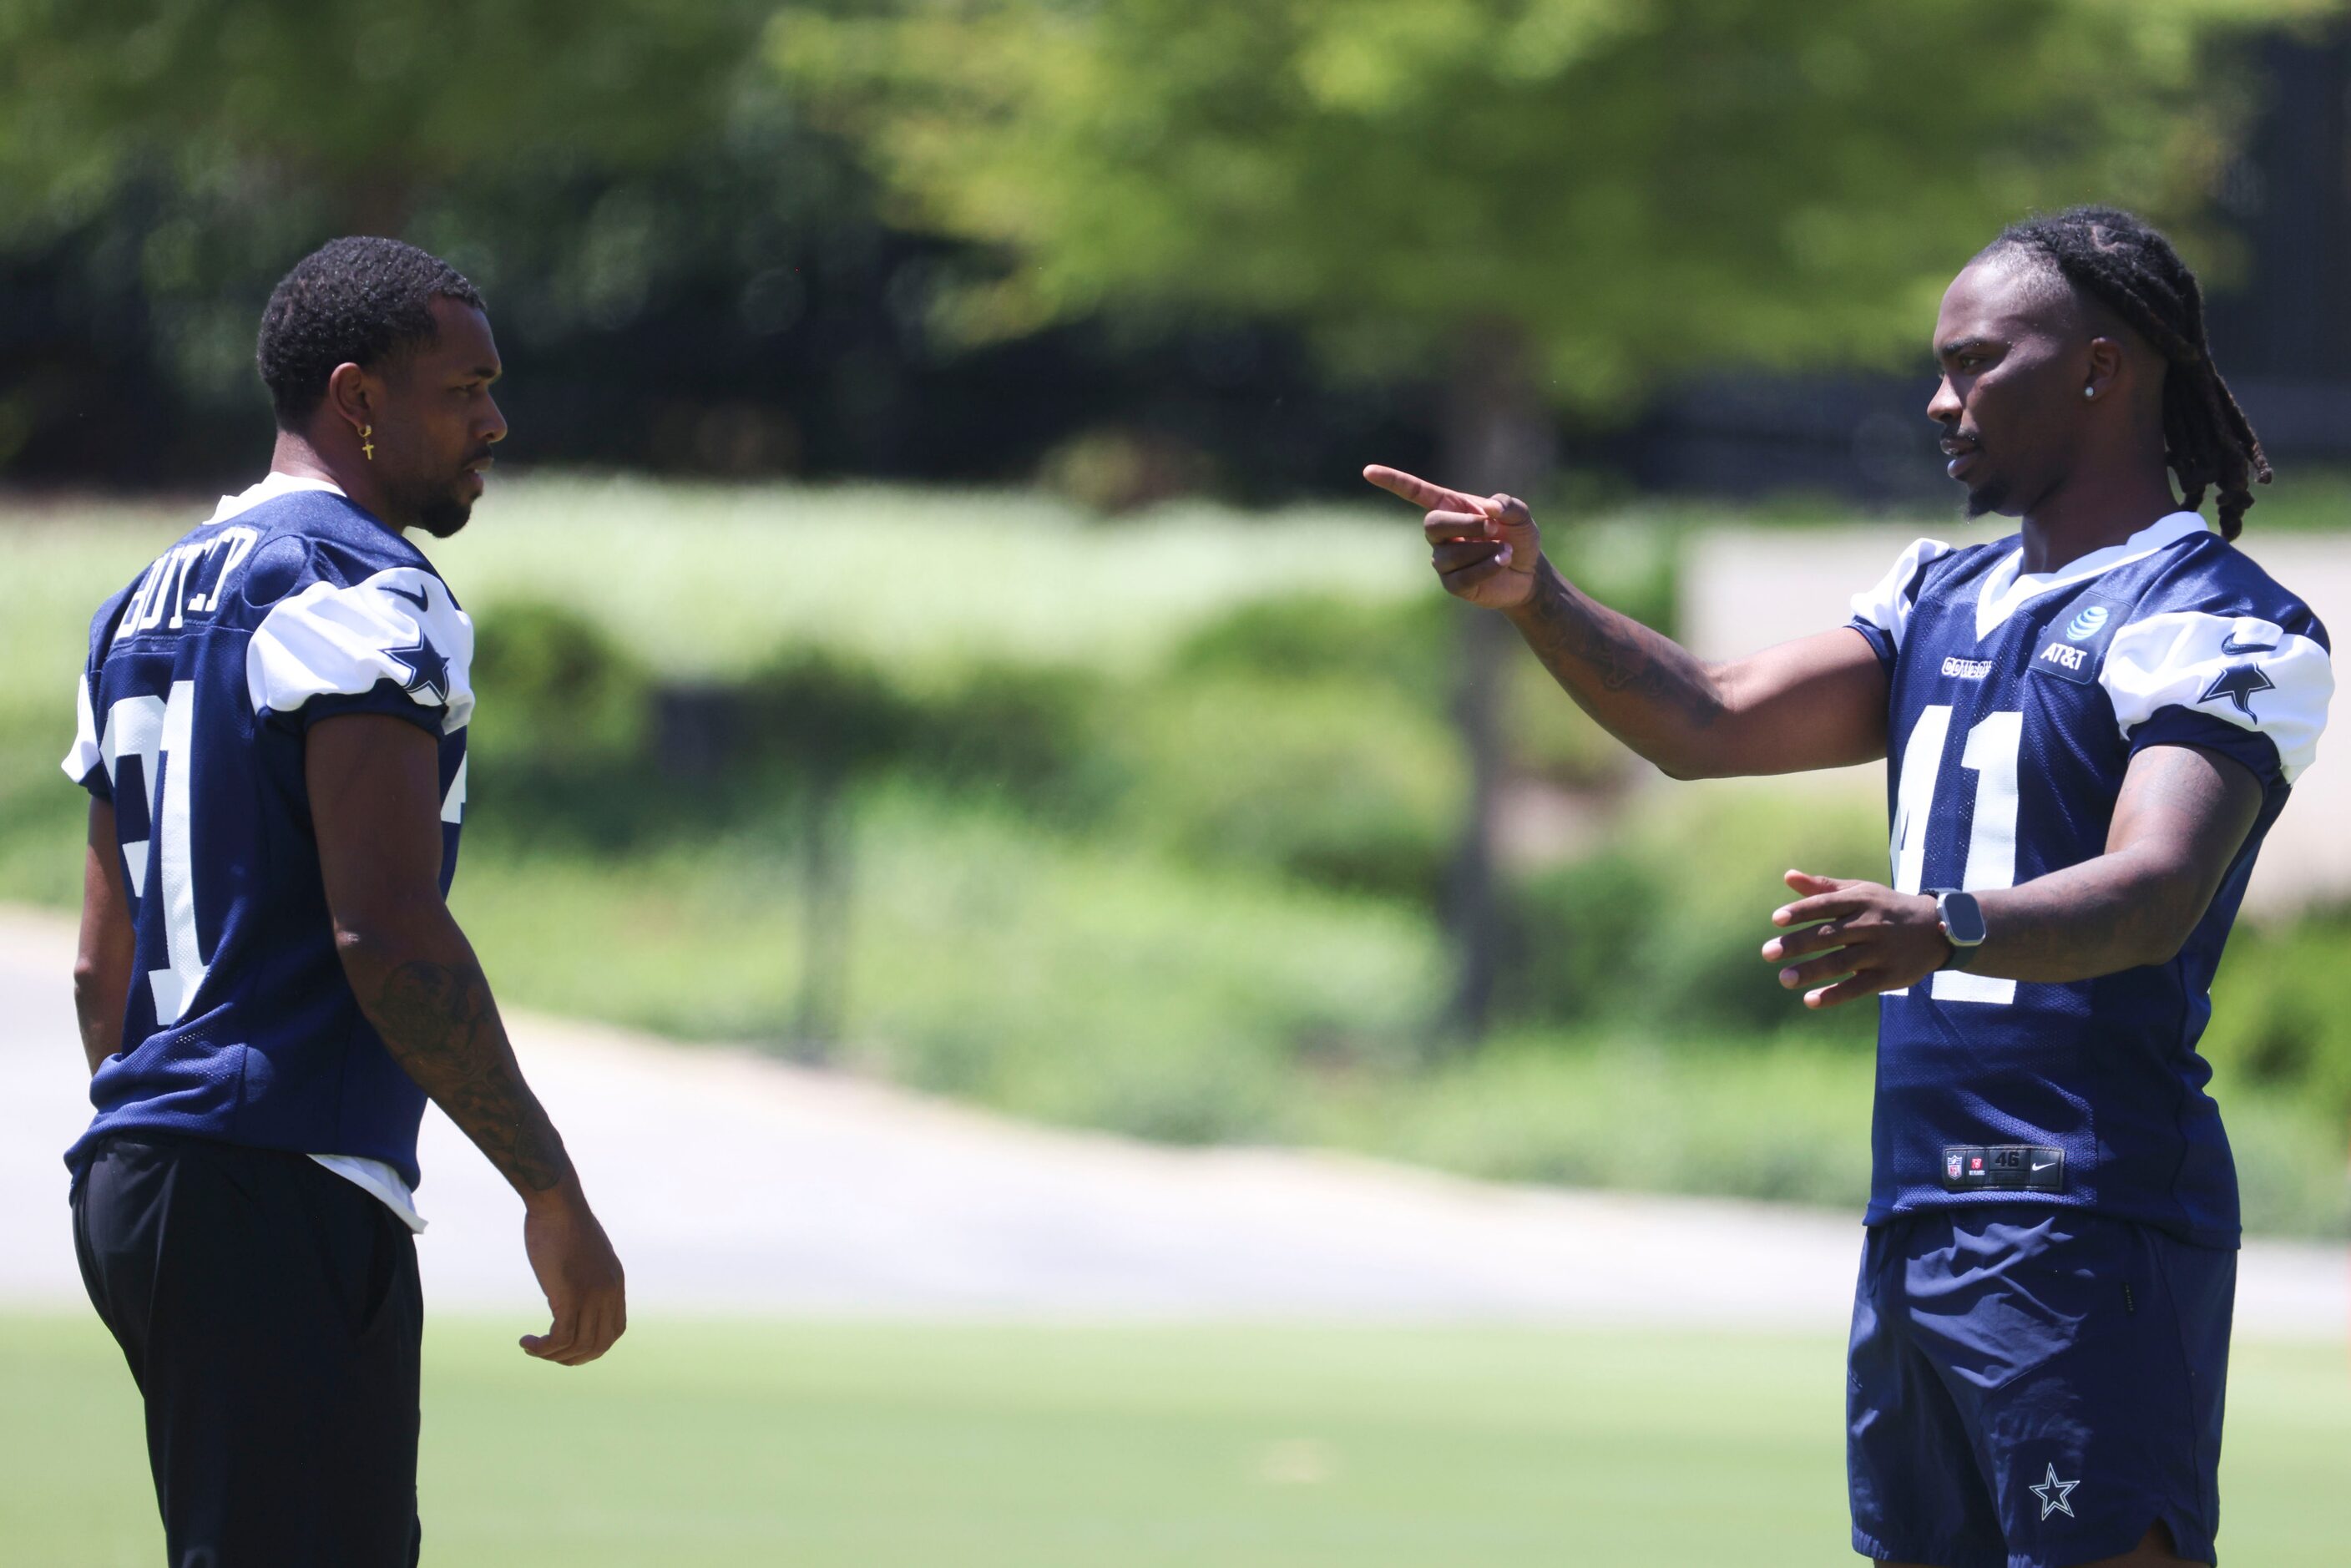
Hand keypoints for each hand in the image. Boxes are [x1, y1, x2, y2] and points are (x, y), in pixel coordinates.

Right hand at [519, 1176, 626, 1365]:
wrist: (556, 1202)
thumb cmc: (562, 1221)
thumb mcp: (583, 1251)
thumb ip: (584, 1272)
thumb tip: (572, 1284)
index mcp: (614, 1283)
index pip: (615, 1330)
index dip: (593, 1346)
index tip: (567, 1345)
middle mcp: (608, 1292)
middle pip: (599, 1345)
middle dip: (572, 1358)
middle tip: (546, 1353)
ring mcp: (592, 1294)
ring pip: (579, 1346)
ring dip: (552, 1355)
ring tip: (531, 1348)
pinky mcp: (570, 1294)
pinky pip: (561, 1338)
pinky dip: (543, 1348)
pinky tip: (526, 1342)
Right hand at [1363, 464, 1542, 609]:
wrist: (1527, 573)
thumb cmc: (1518, 538)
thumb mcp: (1521, 517)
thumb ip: (1510, 505)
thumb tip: (1491, 507)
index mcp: (1452, 507)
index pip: (1416, 492)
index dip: (1393, 481)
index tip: (1368, 471)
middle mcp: (1442, 533)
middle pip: (1432, 524)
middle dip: (1465, 525)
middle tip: (1494, 529)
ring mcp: (1444, 559)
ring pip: (1450, 554)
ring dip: (1484, 550)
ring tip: (1506, 551)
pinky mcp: (1452, 583)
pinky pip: (1462, 576)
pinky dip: (1487, 567)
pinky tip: (1502, 563)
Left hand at [1761, 869, 1951, 1008]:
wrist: (1937, 928)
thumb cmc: (1886, 908)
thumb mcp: (1860, 892)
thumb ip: (1823, 888)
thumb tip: (1787, 876)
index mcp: (1861, 901)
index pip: (1827, 905)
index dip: (1801, 911)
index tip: (1776, 920)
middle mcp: (1871, 925)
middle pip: (1829, 935)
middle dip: (1798, 944)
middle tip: (1767, 952)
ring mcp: (1881, 951)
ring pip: (1842, 962)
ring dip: (1811, 971)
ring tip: (1783, 979)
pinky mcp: (1890, 976)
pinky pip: (1859, 987)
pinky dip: (1835, 995)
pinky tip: (1811, 1000)